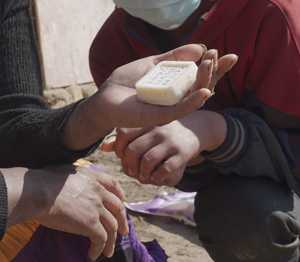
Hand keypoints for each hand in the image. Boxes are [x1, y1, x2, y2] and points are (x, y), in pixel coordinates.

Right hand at [31, 164, 128, 259]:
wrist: (38, 192)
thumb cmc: (43, 181)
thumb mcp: (64, 170)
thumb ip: (76, 172)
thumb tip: (77, 171)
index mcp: (92, 177)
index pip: (112, 184)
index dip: (119, 194)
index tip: (123, 201)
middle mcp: (98, 192)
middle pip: (117, 207)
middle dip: (122, 220)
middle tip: (124, 230)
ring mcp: (96, 208)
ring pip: (112, 226)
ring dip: (112, 241)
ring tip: (109, 251)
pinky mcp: (90, 224)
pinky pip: (101, 239)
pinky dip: (99, 249)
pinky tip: (92, 255)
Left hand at [59, 45, 236, 151]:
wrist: (105, 96)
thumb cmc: (127, 81)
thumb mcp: (153, 63)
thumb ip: (174, 57)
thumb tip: (198, 47)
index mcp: (176, 86)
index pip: (200, 77)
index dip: (216, 67)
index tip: (228, 54)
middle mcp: (176, 99)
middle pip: (201, 86)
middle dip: (212, 71)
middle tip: (217, 54)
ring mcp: (169, 109)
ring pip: (194, 98)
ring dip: (204, 82)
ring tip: (210, 65)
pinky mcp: (160, 117)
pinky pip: (180, 111)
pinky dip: (193, 102)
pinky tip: (204, 92)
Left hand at [102, 110, 227, 185]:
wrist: (194, 130)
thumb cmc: (162, 133)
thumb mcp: (145, 131)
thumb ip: (124, 138)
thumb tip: (104, 146)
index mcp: (145, 123)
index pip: (123, 133)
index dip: (119, 148)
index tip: (122, 156)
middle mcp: (157, 130)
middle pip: (133, 150)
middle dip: (129, 165)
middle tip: (132, 171)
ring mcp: (170, 141)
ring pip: (148, 160)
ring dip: (142, 174)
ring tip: (143, 176)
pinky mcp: (182, 153)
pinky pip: (166, 169)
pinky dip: (157, 177)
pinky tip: (156, 177)